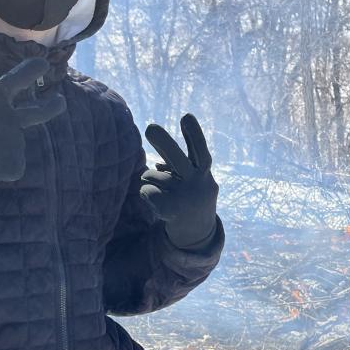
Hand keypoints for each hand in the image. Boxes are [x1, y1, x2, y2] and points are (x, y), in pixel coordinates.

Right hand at [0, 56, 64, 190]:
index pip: (14, 81)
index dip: (29, 71)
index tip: (43, 63)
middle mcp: (9, 119)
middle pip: (38, 112)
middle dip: (52, 106)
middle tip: (61, 101)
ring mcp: (15, 142)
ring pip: (14, 148)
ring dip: (1, 153)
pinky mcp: (16, 164)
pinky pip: (12, 168)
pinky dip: (1, 171)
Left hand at [142, 114, 218, 248]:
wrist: (198, 232)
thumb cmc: (191, 195)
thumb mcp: (192, 177)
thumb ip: (175, 162)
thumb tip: (155, 161)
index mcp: (203, 173)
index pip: (199, 151)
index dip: (193, 134)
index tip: (186, 116)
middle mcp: (196, 184)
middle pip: (178, 160)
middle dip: (164, 142)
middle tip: (150, 127)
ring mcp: (184, 199)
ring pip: (151, 175)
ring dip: (149, 177)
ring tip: (161, 186)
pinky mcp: (170, 212)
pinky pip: (146, 191)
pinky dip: (146, 192)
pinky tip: (157, 200)